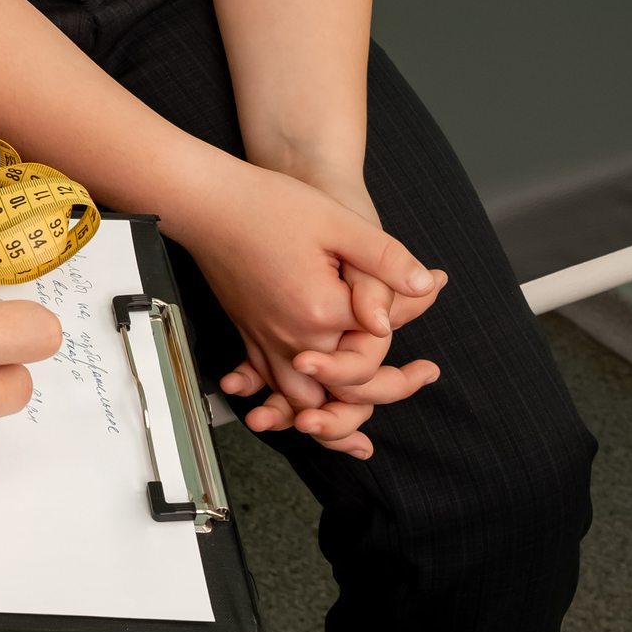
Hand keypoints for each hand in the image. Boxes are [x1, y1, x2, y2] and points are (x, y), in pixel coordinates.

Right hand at [209, 165, 443, 456]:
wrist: (207, 203)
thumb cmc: (267, 205)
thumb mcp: (339, 222)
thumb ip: (386, 259)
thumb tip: (425, 286)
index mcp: (321, 311)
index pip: (373, 351)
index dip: (402, 338)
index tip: (423, 320)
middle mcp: (291, 336)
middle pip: (343, 390)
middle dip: (384, 390)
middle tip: (422, 376)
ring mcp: (266, 339)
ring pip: (303, 400)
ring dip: (333, 416)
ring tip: (362, 428)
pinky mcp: (249, 333)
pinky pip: (272, 383)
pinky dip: (291, 403)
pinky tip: (306, 405)